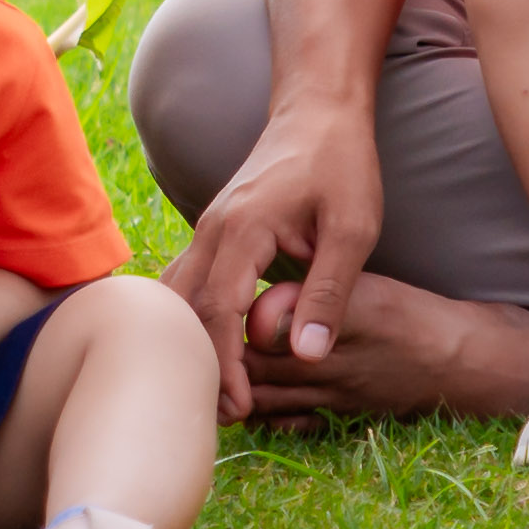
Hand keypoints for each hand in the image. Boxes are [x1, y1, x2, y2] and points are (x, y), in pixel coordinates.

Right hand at [160, 95, 379, 419]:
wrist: (318, 109)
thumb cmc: (342, 164)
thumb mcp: (354, 228)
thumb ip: (330, 291)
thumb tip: (308, 357)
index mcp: (242, 229)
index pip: (219, 312)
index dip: (227, 367)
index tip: (240, 409)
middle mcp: (211, 230)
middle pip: (182, 312)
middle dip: (196, 367)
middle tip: (219, 419)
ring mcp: (205, 230)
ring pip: (174, 300)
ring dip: (188, 346)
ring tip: (212, 395)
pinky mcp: (212, 233)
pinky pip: (185, 286)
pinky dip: (189, 323)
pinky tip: (209, 353)